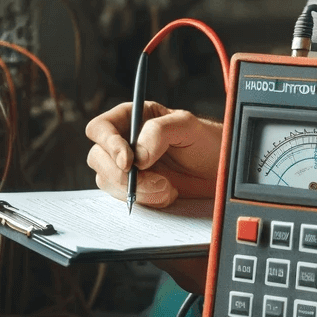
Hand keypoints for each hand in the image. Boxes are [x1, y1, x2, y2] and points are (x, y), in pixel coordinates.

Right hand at [85, 100, 222, 207]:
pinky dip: (144, 199)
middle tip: (156, 181)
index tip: (128, 162)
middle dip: (123, 174)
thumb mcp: (187, 126)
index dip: (108, 144)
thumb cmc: (205, 140)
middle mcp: (124, 140)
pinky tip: (167, 193)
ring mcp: (127, 166)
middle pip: (98, 157)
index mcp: (132, 117)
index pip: (101, 128)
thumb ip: (159, 132)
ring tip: (167, 188)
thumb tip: (137, 155)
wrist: (218, 169)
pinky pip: (123, 197)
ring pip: (107, 180)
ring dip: (136, 190)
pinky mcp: (135, 187)